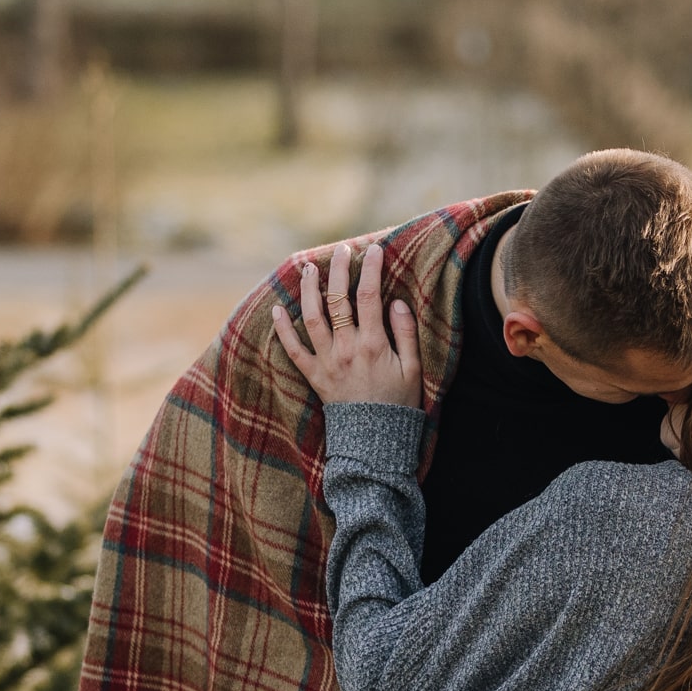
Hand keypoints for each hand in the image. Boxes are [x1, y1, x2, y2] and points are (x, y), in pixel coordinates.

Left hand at [273, 241, 421, 406]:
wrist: (374, 441)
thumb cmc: (398, 404)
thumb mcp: (413, 370)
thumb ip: (406, 333)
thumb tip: (397, 302)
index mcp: (373, 344)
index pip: (369, 295)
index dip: (371, 268)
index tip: (373, 249)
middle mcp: (346, 348)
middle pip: (338, 299)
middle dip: (338, 269)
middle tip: (341, 250)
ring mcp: (327, 361)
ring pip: (312, 317)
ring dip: (309, 290)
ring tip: (308, 269)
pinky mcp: (314, 375)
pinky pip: (294, 349)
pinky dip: (283, 329)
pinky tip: (277, 309)